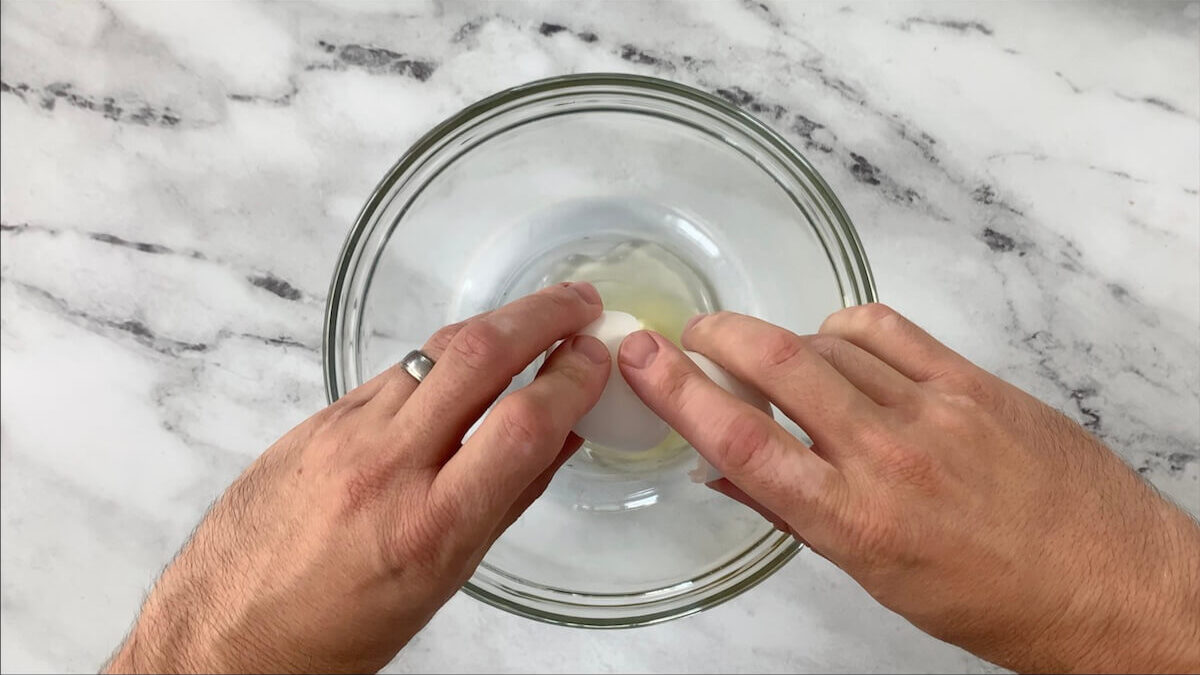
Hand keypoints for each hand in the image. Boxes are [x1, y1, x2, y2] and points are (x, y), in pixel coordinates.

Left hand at [105, 283, 609, 673]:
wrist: (224, 634)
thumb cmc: (335, 631)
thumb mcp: (444, 580)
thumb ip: (507, 500)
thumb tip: (560, 439)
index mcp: (429, 526)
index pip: (522, 426)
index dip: (573, 378)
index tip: (596, 358)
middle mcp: (385, 467)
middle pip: (477, 356)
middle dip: (541, 315)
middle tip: (579, 301)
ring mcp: (343, 434)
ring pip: (433, 351)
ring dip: (494, 325)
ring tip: (533, 319)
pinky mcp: (316, 420)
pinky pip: (393, 373)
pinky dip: (441, 358)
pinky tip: (464, 363)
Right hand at [618, 304, 1199, 672]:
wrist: (1109, 586)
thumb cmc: (994, 600)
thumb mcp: (875, 576)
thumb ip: (795, 512)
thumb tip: (724, 469)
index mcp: (853, 521)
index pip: (741, 441)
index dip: (679, 391)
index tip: (642, 354)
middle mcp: (887, 458)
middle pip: (777, 365)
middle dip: (719, 335)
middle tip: (695, 333)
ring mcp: (935, 411)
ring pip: (829, 343)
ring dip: (788, 345)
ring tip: (783, 365)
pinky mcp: (975, 383)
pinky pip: (889, 330)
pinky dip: (847, 328)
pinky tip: (840, 342)